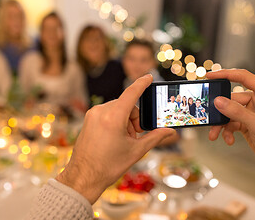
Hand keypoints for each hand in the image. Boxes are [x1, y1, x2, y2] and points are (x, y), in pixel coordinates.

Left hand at [56, 74, 177, 203]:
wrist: (83, 177)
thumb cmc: (108, 166)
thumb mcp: (136, 151)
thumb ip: (155, 137)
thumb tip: (170, 132)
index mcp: (113, 117)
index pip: (131, 93)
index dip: (142, 83)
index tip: (148, 77)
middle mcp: (100, 112)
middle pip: (126, 105)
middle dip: (134, 118)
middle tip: (135, 136)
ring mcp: (92, 115)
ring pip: (117, 109)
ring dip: (125, 121)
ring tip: (123, 140)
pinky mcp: (88, 119)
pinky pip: (107, 113)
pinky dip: (115, 121)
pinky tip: (114, 138)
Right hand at [206, 69, 254, 159]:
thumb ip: (236, 112)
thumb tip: (219, 102)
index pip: (244, 77)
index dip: (226, 74)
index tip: (210, 76)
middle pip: (232, 99)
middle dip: (220, 111)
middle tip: (210, 117)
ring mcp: (253, 112)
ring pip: (230, 113)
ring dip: (222, 125)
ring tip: (215, 134)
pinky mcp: (249, 123)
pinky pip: (233, 123)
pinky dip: (228, 131)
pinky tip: (229, 139)